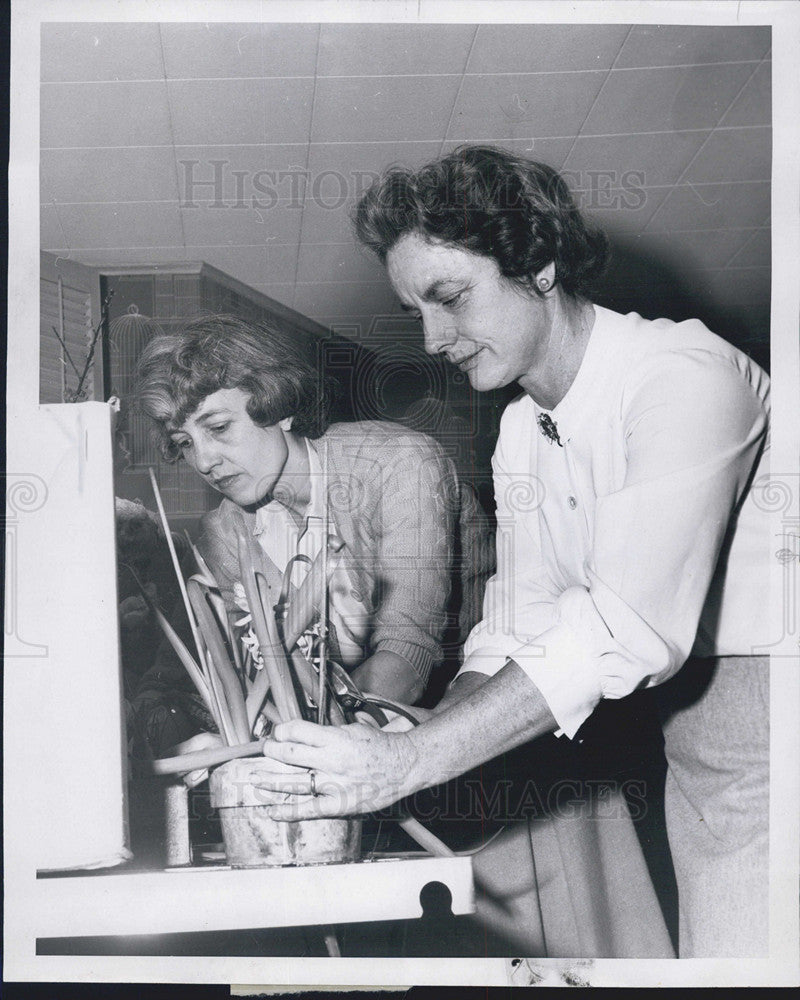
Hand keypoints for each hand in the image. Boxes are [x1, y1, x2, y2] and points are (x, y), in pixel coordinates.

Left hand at [256, 719, 418, 819]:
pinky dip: (288, 811)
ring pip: (293, 782)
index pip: (297, 731)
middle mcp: (331, 761)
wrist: (405, 766)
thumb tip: (307, 733)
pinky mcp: (339, 804)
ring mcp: (333, 784)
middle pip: (289, 754)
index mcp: (335, 739)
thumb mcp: (355, 728)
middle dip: (271, 750)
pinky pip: (308, 810)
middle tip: (265, 749)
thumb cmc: (382, 746)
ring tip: (255, 779)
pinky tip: (272, 811)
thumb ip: (330, 732)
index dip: (282, 730)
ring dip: (270, 780)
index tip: (278, 732)